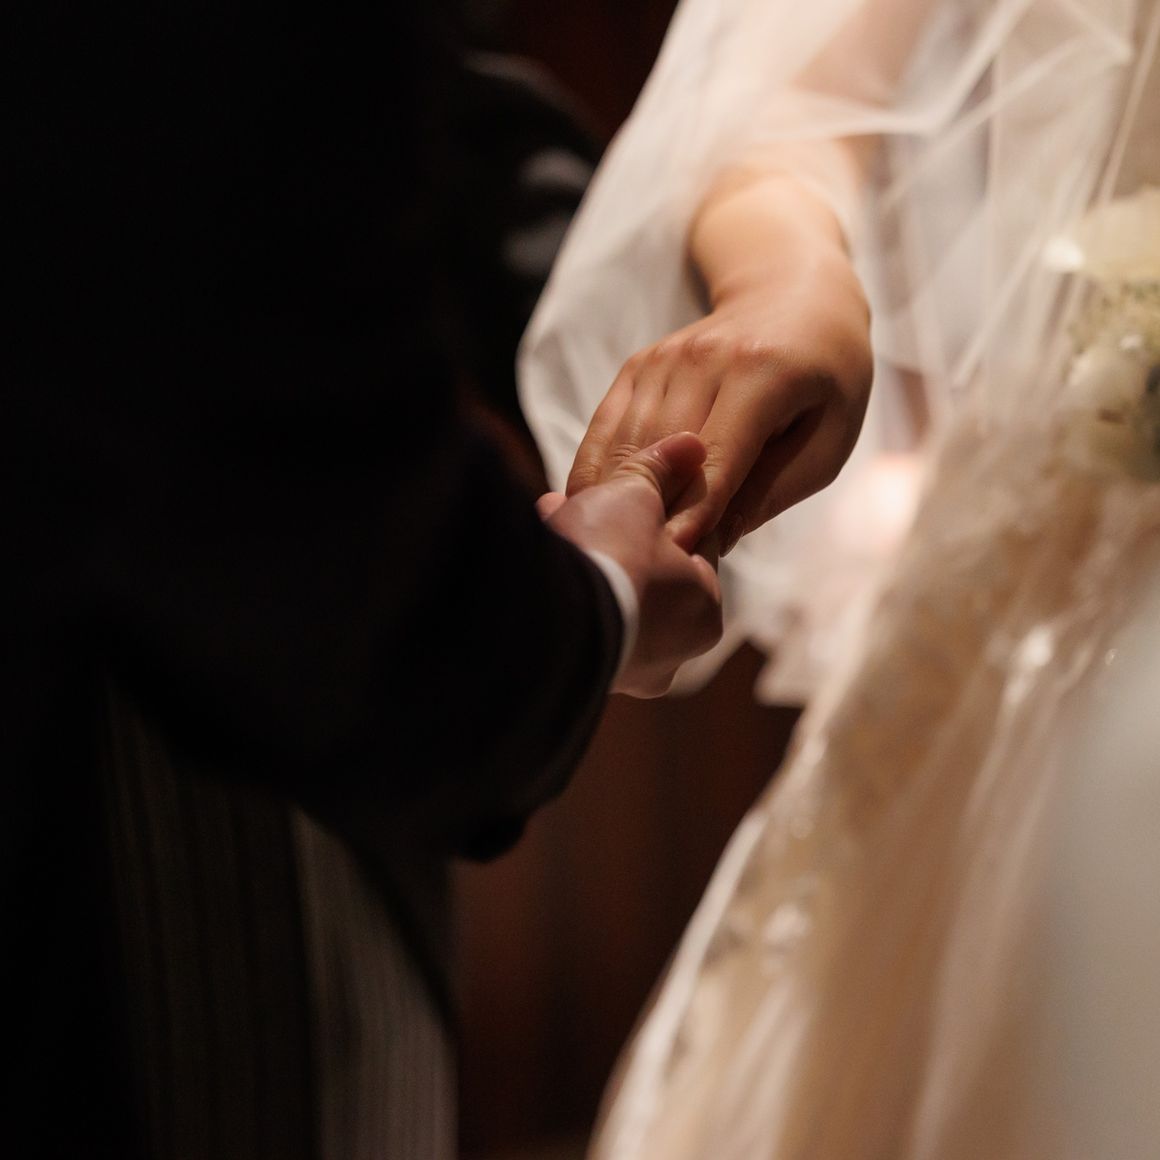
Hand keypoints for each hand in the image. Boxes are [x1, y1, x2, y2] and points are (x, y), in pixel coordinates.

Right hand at [541, 432, 722, 697]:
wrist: (548, 620)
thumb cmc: (611, 557)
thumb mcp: (636, 496)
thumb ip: (660, 468)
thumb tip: (691, 443)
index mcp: (704, 612)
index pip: (690, 552)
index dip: (659, 513)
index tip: (632, 491)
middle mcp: (671, 655)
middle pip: (645, 581)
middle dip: (615, 541)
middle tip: (584, 508)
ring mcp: (625, 675)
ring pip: (609, 605)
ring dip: (587, 566)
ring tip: (554, 522)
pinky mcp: (579, 681)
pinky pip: (577, 623)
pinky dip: (564, 592)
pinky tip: (540, 558)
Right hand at [567, 174, 872, 556]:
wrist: (794, 295)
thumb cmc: (827, 379)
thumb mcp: (827, 439)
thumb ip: (772, 488)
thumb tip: (713, 540)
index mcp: (765, 372)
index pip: (717, 459)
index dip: (693, 518)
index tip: (672, 567)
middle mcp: (705, 358)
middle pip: (660, 456)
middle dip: (649, 518)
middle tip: (637, 578)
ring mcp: (663, 358)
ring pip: (625, 445)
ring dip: (614, 502)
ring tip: (607, 556)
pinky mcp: (638, 365)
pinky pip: (606, 427)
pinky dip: (595, 472)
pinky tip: (588, 514)